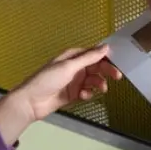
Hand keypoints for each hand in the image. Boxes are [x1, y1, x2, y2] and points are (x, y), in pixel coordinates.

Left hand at [0, 46, 121, 144]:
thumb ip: (88, 58)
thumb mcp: (69, 67)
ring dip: (98, 84)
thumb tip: (105, 47)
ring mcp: (74, 82)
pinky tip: (84, 96)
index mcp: (72, 57)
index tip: (118, 60)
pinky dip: (88, 94)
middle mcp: (74, 68)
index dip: (105, 57)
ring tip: (100, 89)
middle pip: (95, 67)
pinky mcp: (73, 95)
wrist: (31, 102)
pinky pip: (86, 92)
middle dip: (106, 71)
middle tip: (118, 76)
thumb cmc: (47, 80)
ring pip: (93, 81)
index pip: (93, 54)